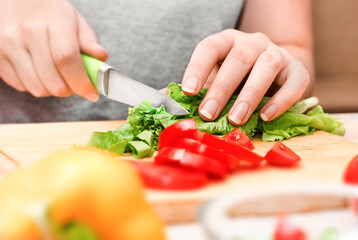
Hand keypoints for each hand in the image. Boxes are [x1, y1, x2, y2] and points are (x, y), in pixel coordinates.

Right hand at [0, 0, 107, 100]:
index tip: (92, 93)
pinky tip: (39, 71)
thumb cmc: (49, 13)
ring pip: (37, 89)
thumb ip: (89, 41)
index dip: (82, 83)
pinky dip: (35, 85)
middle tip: (75, 83)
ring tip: (57, 76)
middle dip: (70, 90)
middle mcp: (27, 32)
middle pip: (53, 82)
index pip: (67, 59)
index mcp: (53, 21)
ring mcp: (8, 44)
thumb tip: (101, 59)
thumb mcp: (74, 20)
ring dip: (52, 90)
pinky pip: (21, 86)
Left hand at [181, 29, 310, 124]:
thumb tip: (164, 103)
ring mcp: (277, 54)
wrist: (273, 76)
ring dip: (250, 94)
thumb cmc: (236, 79)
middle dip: (221, 88)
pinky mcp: (297, 70)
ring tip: (236, 120)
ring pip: (267, 66)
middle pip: (239, 58)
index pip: (210, 47)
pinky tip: (265, 117)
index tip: (187, 91)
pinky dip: (281, 100)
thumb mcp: (213, 80)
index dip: (197, 68)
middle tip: (208, 114)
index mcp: (227, 41)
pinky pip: (294, 82)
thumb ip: (192, 90)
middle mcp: (253, 42)